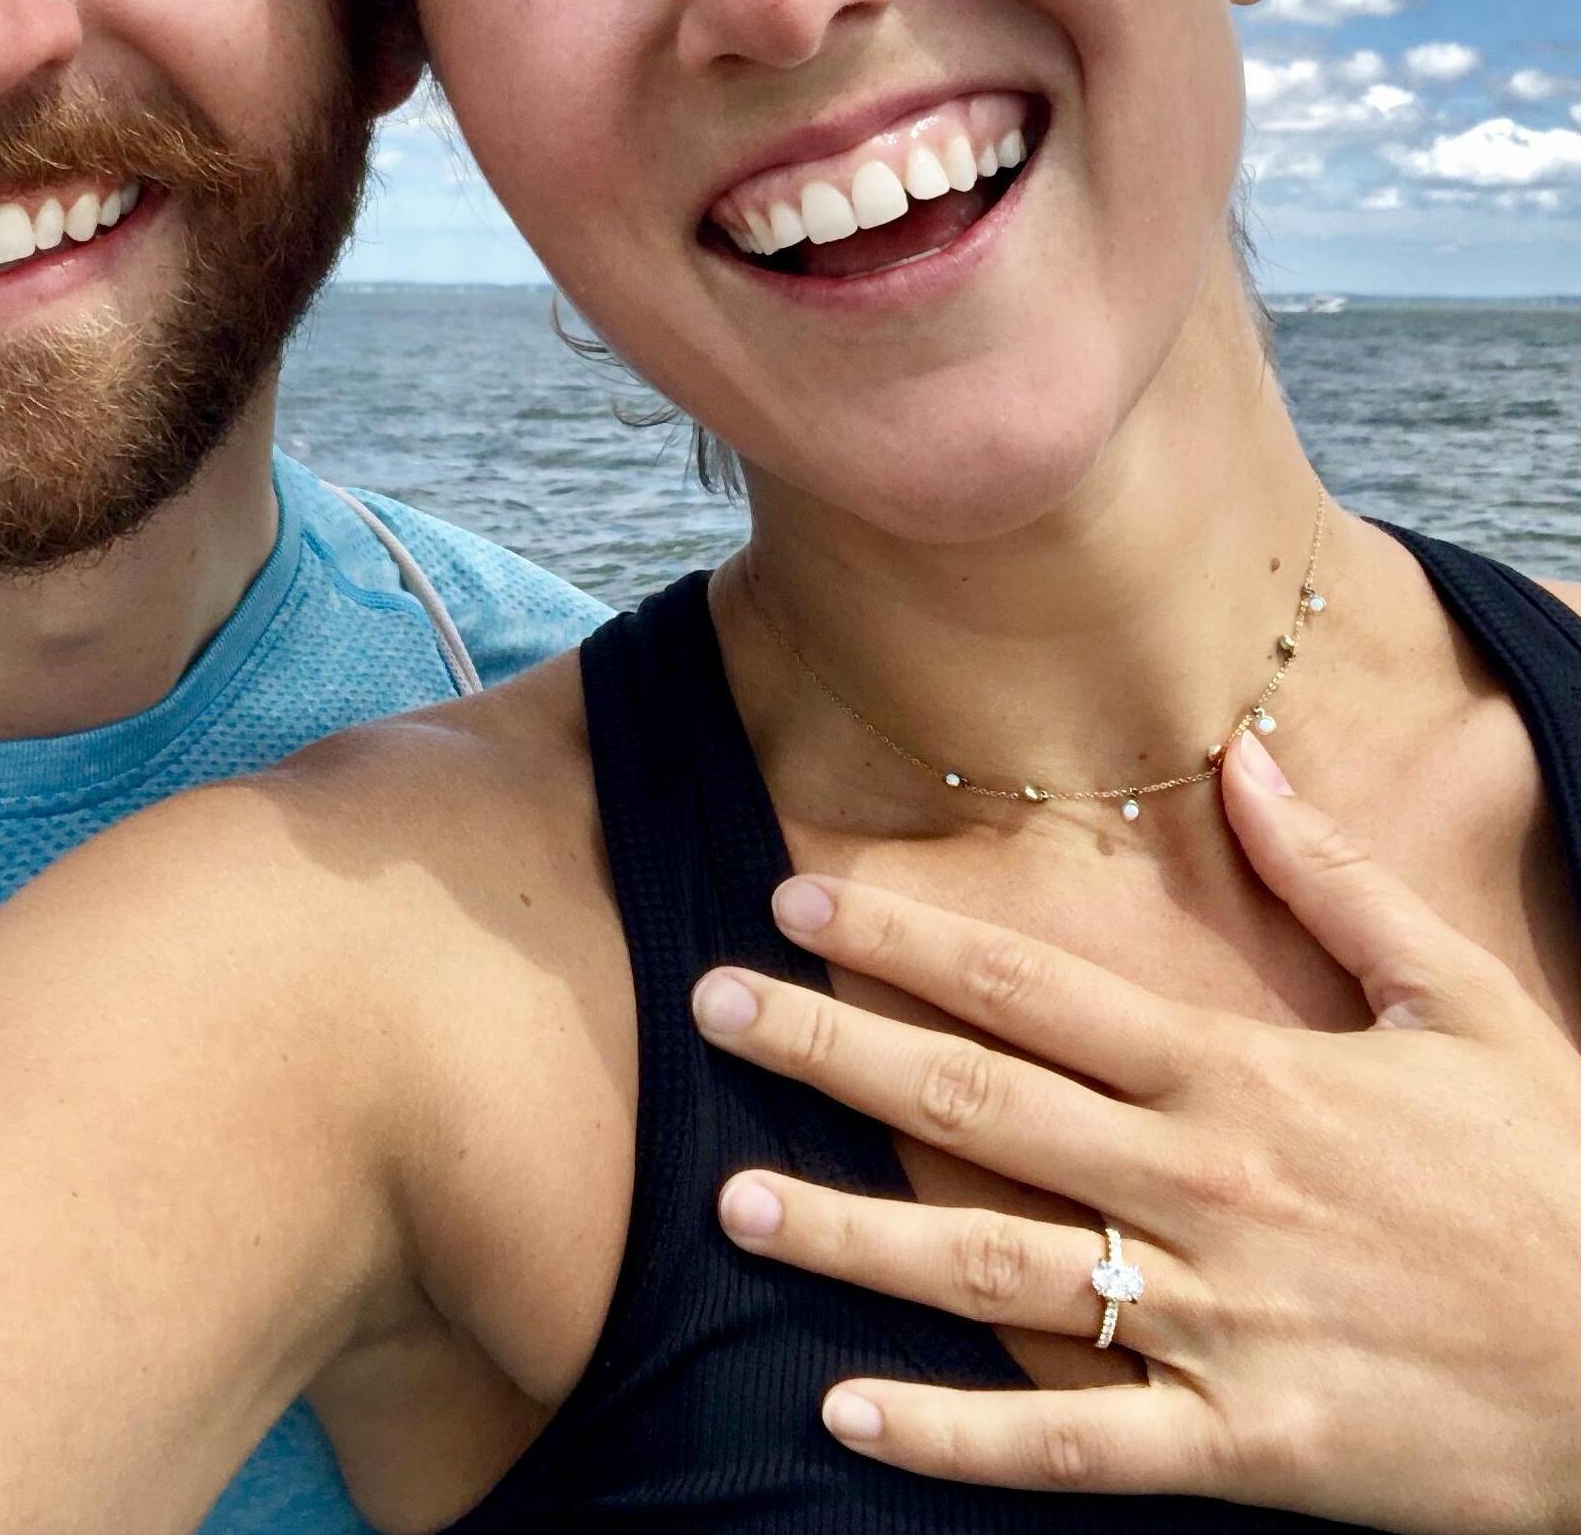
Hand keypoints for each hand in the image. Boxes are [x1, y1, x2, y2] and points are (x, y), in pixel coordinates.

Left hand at [688, 736, 1580, 1531]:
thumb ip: (1337, 876)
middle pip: (979, 1104)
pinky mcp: (1248, 1447)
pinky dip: (958, 1440)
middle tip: (707, 1006)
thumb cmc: (1551, 1171)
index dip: (903, 941)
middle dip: (833, 1050)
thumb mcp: (1460, 999)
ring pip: (999, 1271)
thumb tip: (1243, 756)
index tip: (796, 903)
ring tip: (735, 1198)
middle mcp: (1204, 1185)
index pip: (1031, 988)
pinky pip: (1077, 1448)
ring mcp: (1217, 1322)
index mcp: (1240, 1073)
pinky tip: (847, 1413)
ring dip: (856, 1234)